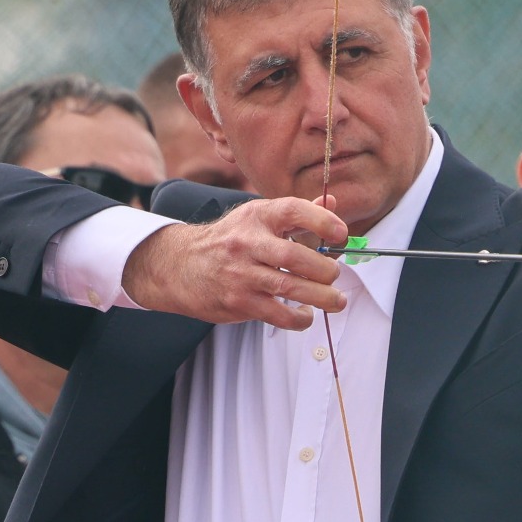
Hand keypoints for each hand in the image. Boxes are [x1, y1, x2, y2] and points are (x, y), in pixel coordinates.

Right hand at [120, 196, 349, 330]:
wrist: (180, 265)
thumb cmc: (229, 241)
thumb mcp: (257, 218)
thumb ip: (297, 213)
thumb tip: (331, 204)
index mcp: (256, 216)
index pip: (292, 210)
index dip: (321, 220)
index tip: (341, 233)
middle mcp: (247, 243)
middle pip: (294, 256)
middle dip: (324, 269)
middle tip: (334, 274)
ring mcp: (241, 274)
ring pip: (289, 287)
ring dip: (321, 297)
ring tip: (336, 300)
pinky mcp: (238, 301)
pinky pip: (278, 314)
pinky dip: (299, 317)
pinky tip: (305, 313)